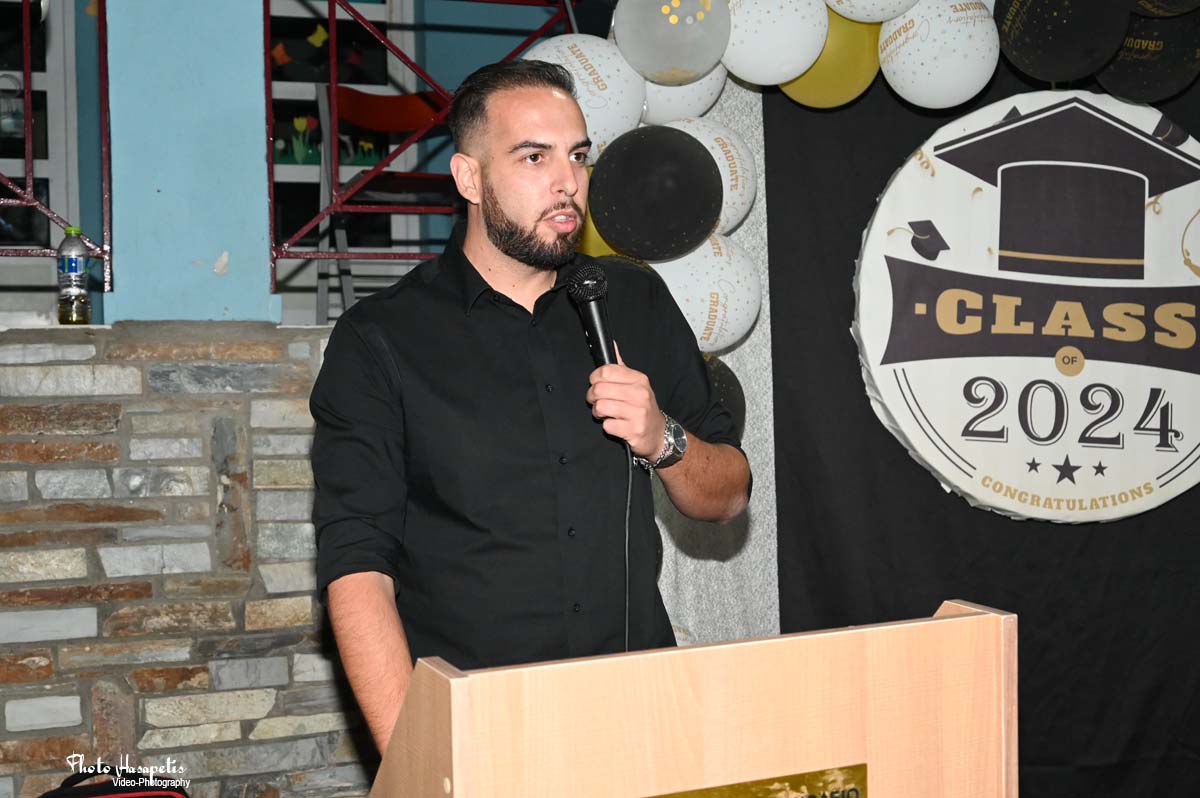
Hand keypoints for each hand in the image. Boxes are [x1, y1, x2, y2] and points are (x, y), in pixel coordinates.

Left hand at [585, 344, 664, 458]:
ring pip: (601, 407)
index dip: (594, 378)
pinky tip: (616, 424)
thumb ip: (621, 367)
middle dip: (592, 397)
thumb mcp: (636, 384)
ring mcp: (638, 413)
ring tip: (605, 413)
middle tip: (597, 401)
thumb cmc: (642, 407)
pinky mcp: (634, 430)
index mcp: (639, 379)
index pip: (606, 371)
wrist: (658, 433)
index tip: (596, 384)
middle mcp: (640, 394)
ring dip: (598, 412)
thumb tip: (612, 345)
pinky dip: (607, 426)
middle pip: (599, 389)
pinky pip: (607, 425)